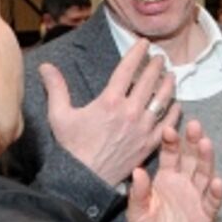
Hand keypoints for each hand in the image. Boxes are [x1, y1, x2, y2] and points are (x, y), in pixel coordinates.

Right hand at [39, 41, 180, 185]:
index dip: (137, 53)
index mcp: (109, 101)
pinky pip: (168, 124)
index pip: (127, 69)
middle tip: (161, 58)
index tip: (144, 43)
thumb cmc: (72, 147)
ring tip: (171, 76)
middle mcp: (130, 112)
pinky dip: (174, 112)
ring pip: (163, 100)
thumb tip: (44, 65)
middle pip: (149, 81)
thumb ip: (56, 88)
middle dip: (156, 66)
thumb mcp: (59, 115)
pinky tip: (176, 104)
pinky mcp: (150, 144)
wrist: (85, 179)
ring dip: (169, 85)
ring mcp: (143, 128)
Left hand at [127, 120, 221, 221]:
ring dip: (206, 159)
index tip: (168, 129)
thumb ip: (138, 194)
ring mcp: (196, 198)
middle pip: (191, 159)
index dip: (171, 142)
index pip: (170, 155)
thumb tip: (137, 171)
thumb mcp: (136, 215)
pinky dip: (216, 192)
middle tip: (194, 126)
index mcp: (165, 179)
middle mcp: (183, 184)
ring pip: (205, 174)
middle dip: (193, 142)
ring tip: (206, 144)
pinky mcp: (206, 215)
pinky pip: (213, 201)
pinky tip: (217, 183)